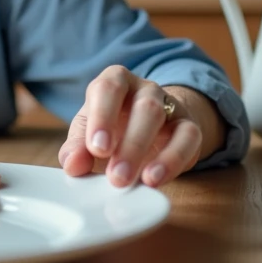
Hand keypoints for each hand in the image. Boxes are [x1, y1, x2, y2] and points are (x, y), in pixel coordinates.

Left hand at [58, 66, 222, 187]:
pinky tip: (154, 179)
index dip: (102, 117)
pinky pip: (188, 138)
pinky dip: (173, 160)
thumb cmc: (112, 128)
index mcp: (115, 81)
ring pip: (161, 119)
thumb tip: (72, 165)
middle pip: (142, 106)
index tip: (97, 149)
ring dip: (145, 153)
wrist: (149, 130)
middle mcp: (144, 89)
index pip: (108, 89)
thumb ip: (77, 148)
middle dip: (129, 144)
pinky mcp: (189, 128)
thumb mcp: (89, 134)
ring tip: (131, 180)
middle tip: (115, 176)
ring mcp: (169, 105)